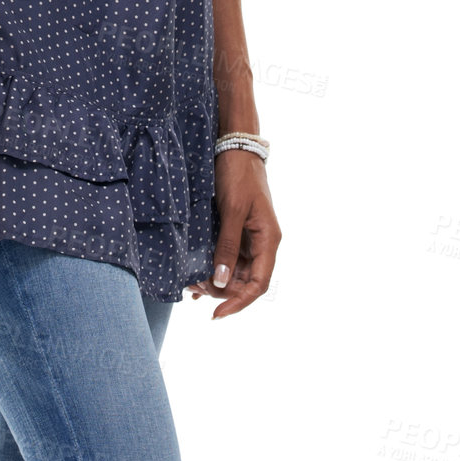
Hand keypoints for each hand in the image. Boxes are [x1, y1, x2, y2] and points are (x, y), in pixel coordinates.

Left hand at [187, 151, 280, 318]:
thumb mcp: (233, 210)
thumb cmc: (238, 175)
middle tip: (194, 288)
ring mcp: (249, 237)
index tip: (217, 314)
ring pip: (234, 271)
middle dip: (221, 290)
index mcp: (268, 240)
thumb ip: (228, 245)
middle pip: (245, 281)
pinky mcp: (236, 230)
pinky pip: (227, 257)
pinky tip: (196, 278)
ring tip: (190, 281)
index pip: (259, 284)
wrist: (235, 146)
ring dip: (215, 280)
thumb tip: (222, 281)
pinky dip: (213, 268)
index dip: (239, 302)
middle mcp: (261, 242)